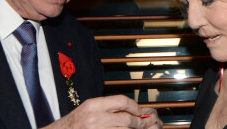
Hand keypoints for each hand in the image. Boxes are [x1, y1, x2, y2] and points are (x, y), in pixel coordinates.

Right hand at [43, 95, 160, 128]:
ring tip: (150, 128)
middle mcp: (95, 119)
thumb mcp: (89, 107)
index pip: (121, 101)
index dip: (135, 106)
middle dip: (142, 122)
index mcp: (93, 105)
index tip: (141, 110)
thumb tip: (130, 109)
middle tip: (152, 121)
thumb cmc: (74, 123)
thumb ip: (108, 106)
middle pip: (126, 119)